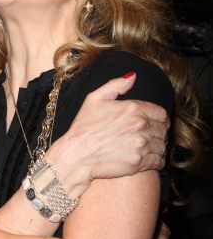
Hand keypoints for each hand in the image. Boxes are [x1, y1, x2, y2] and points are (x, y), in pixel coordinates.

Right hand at [46, 73, 168, 195]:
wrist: (74, 156)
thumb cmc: (82, 128)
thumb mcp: (94, 99)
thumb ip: (116, 85)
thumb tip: (133, 76)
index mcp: (133, 108)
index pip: (162, 114)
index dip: (159, 120)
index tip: (153, 125)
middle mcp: (140, 125)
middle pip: (163, 130)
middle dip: (158, 135)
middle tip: (148, 139)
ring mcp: (141, 144)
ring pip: (162, 146)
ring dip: (157, 148)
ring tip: (146, 150)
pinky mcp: (139, 162)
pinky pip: (158, 161)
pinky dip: (156, 161)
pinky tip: (146, 160)